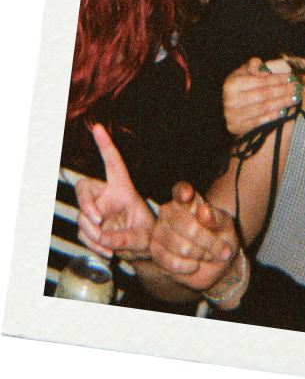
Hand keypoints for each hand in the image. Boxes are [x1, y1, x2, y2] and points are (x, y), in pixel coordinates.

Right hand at [74, 125, 156, 260]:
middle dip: (85, 204)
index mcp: (123, 187)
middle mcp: (106, 196)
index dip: (105, 145)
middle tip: (98, 220)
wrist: (142, 250)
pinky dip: (92, 244)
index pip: (113, 163)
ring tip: (110, 245)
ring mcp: (95, 210)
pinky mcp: (89, 225)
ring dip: (92, 232)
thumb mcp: (143, 236)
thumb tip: (103, 238)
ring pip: (81, 215)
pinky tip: (108, 252)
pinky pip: (82, 233)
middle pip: (84, 188)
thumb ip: (125, 238)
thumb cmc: (148, 235)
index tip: (98, 127)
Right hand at [150, 182, 240, 291]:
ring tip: (208, 255)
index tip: (188, 195)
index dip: (182, 191)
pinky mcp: (155, 252)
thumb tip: (203, 210)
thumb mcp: (225, 226)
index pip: (180, 190)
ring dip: (202, 255)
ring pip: (182, 247)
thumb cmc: (221, 238)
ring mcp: (159, 232)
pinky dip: (190, 266)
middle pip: (188, 226)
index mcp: (187, 199)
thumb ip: (215, 218)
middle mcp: (168, 212)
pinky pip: (173, 262)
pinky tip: (194, 264)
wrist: (216, 263)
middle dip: (210, 242)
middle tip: (222, 249)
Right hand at [223, 57, 304, 136]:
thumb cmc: (244, 85)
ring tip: (296, 97)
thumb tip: (264, 69)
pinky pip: (259, 121)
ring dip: (282, 102)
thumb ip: (254, 65)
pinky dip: (274, 116)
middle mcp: (229, 100)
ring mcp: (232, 115)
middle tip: (298, 87)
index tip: (292, 77)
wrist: (234, 108)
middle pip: (263, 94)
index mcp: (231, 84)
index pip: (259, 81)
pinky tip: (285, 111)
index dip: (277, 79)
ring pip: (263, 108)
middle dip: (283, 90)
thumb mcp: (246, 71)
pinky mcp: (236, 126)